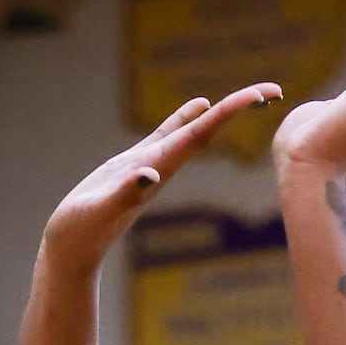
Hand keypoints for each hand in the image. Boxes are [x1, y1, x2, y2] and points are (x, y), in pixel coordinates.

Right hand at [40, 85, 281, 279]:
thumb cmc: (81, 234)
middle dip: (239, 109)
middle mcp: (162, 168)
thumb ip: (124, 194)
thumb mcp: (99, 211)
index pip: (202, 133)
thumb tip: (150, 175)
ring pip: (193, 132)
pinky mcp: (135, 167)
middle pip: (208, 130)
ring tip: (250, 97)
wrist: (71, 255)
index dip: (231, 111)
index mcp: (159, 170)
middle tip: (274, 89)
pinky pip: (168, 135)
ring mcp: (151, 167)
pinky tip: (199, 105)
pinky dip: (186, 117)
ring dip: (221, 113)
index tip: (262, 94)